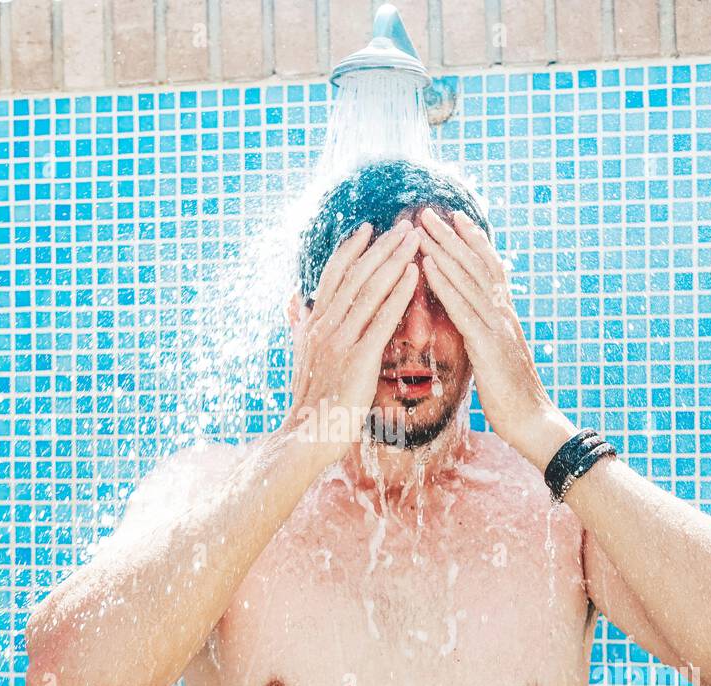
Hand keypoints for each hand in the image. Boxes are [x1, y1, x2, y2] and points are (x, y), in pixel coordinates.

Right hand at [282, 219, 420, 465]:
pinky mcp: (357, 359)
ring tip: (414, 238)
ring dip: (394, 260)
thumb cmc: (310, 401)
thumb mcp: (301, 356)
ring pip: (370, 290)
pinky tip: (415, 274)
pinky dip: (399, 293)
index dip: (351, 249)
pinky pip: (382, 318)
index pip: (333, 276)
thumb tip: (295, 301)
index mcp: (313, 324)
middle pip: (355, 275)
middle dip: (381, 246)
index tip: (369, 226)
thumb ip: (301, 325)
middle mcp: (324, 326)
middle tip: (404, 223)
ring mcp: (339, 341)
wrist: (306, 437)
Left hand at [417, 207, 571, 468]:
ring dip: (443, 249)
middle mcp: (504, 313)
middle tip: (428, 210)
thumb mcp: (497, 358)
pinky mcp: (489, 345)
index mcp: (505, 316)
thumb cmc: (511, 397)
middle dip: (452, 235)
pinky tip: (427, 266)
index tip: (454, 216)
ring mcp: (498, 327)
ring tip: (421, 227)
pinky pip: (463, 308)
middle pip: (477, 263)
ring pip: (469, 278)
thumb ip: (487, 335)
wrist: (532, 423)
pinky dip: (444, 283)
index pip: (489, 267)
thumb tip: (473, 324)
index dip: (472, 240)